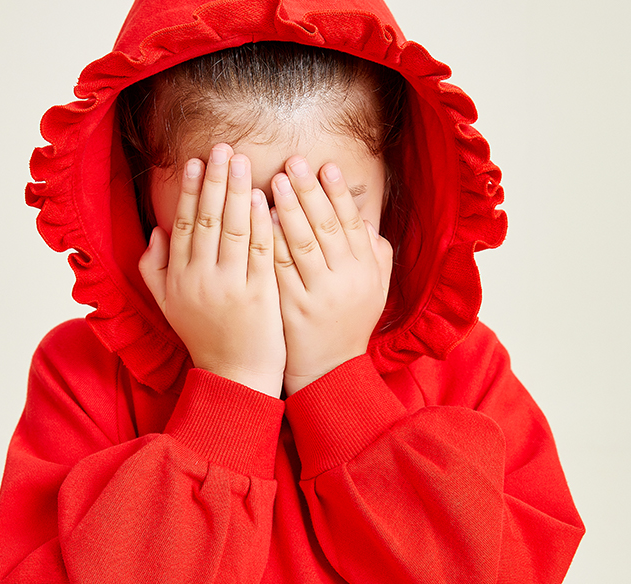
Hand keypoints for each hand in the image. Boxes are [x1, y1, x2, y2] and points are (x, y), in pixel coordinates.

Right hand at [139, 144, 285, 397]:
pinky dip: (261, 222)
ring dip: (237, 191)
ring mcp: (230, 287)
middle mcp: (200, 280)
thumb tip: (156, 230)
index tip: (195, 162)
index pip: (182, 225)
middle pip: (206, 220)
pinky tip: (263, 198)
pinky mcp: (260, 294)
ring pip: (233, 229)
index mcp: (177, 280)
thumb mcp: (167, 306)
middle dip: (214, 180)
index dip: (188, 191)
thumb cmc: (203, 337)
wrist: (234, 376)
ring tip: (241, 161)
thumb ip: (154, 268)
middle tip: (222, 148)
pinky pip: (260, 251)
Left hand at [270, 157, 392, 395]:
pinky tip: (257, 222)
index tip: (324, 166)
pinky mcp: (293, 309)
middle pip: (325, 226)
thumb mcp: (374, 289)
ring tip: (273, 182)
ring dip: (287, 210)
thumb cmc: (349, 324)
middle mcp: (346, 279)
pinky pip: (279, 269)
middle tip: (293, 162)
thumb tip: (362, 218)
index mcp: (367, 270)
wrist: (329, 372)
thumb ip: (374, 253)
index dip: (338, 192)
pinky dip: (269, 242)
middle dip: (308, 191)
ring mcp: (318, 295)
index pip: (350, 222)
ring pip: (302, 244)